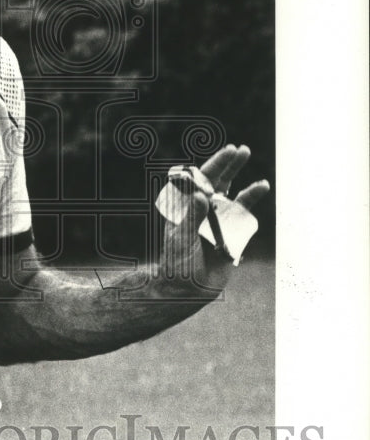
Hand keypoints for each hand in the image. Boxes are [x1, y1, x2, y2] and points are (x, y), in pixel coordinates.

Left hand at [163, 144, 269, 291]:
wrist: (189, 290)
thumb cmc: (177, 263)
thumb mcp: (181, 239)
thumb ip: (191, 217)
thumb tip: (202, 194)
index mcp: (187, 207)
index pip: (200, 181)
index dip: (213, 165)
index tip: (225, 152)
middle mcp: (205, 209)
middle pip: (218, 182)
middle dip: (229, 165)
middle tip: (242, 150)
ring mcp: (220, 220)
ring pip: (234, 196)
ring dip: (245, 183)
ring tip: (260, 176)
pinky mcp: (234, 234)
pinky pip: (245, 215)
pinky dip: (253, 200)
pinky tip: (261, 186)